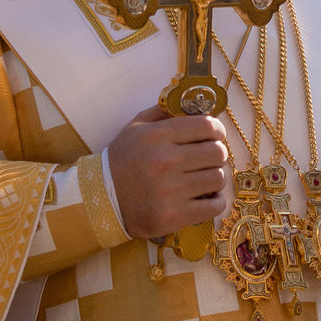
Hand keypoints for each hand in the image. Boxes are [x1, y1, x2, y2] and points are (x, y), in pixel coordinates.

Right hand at [106, 106, 230, 238]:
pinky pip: (214, 206)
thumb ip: (164, 112)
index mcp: (157, 137)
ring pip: (218, 179)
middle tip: (209, 159)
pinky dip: (215, 202)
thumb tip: (194, 104)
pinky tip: (205, 198)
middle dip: (217, 154)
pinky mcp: (174, 216)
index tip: (215, 136)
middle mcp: (165, 162)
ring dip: (215, 178)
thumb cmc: (122, 160)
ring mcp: (170, 191)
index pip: (207, 126)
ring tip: (205, 179)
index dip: (217, 130)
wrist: (101, 199)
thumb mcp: (135, 127)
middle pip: (217, 153)